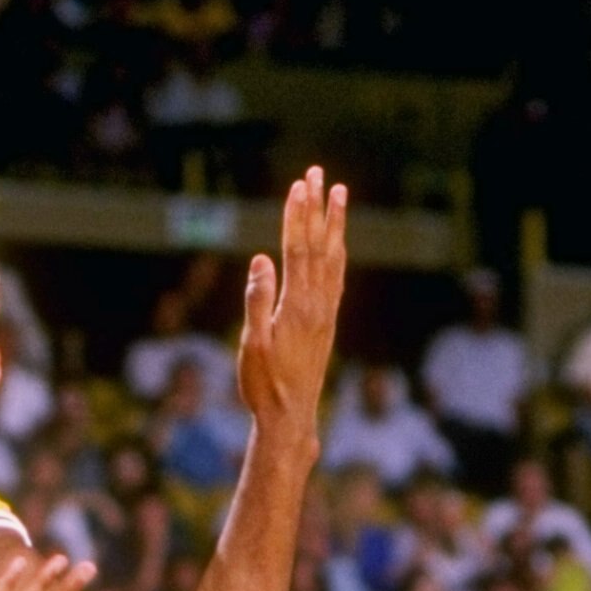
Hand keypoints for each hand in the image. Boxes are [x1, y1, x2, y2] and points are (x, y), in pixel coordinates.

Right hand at [239, 167, 348, 436]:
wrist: (291, 416)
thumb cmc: (264, 384)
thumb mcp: (252, 344)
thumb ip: (257, 300)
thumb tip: (261, 259)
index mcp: (296, 306)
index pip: (297, 250)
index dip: (297, 216)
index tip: (298, 186)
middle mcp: (317, 304)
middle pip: (318, 245)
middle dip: (317, 207)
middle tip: (317, 173)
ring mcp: (325, 313)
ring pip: (333, 258)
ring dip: (334, 224)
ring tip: (338, 193)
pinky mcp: (327, 322)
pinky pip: (336, 277)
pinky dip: (337, 252)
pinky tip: (337, 242)